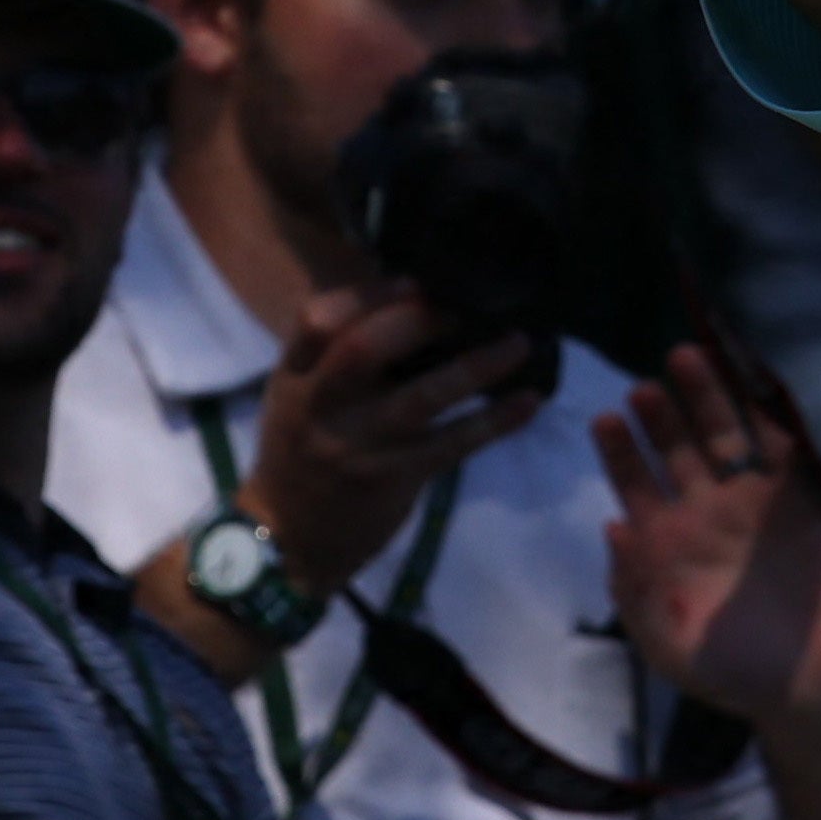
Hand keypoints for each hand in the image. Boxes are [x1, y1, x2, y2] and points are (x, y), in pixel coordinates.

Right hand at [249, 274, 551, 588]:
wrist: (291, 540)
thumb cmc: (302, 450)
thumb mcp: (298, 395)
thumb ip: (336, 352)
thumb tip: (410, 294)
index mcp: (296, 377)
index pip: (316, 320)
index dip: (367, 293)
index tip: (412, 280)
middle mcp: (323, 406)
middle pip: (364, 349)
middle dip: (418, 319)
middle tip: (463, 307)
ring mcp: (360, 446)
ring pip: (420, 398)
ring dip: (475, 366)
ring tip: (518, 342)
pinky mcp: (394, 478)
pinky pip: (451, 446)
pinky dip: (494, 422)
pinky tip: (529, 402)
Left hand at [594, 345, 820, 739]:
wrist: (813, 682)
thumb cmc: (732, 671)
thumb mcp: (667, 646)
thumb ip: (634, 592)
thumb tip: (611, 529)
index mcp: (667, 544)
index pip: (636, 485)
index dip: (620, 453)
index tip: (604, 417)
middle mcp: (705, 511)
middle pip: (676, 450)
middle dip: (659, 417)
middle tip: (643, 385)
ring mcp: (751, 500)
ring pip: (723, 437)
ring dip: (705, 399)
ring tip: (684, 359)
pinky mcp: (799, 495)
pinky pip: (778, 446)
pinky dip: (763, 413)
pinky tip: (749, 380)